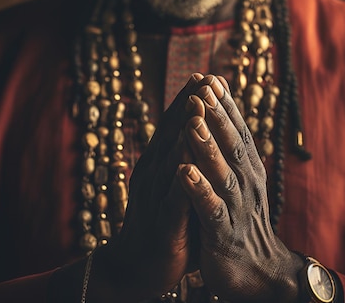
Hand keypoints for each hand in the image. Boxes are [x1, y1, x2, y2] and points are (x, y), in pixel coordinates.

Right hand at [93, 73, 204, 301]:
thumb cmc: (165, 224)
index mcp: (159, 166)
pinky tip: (188, 165)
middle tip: (203, 77)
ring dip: (183, 134)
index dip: (188, 102)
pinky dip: (181, 180)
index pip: (174, 128)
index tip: (205, 76)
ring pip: (171, 161)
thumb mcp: (175, 188)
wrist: (137, 268)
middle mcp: (153, 176)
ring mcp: (155, 199)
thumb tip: (207, 137)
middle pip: (170, 136)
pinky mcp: (163, 225)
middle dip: (187, 106)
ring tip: (196, 107)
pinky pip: (173, 200)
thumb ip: (188, 164)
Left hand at [178, 76, 304, 301]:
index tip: (211, 77)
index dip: (225, 106)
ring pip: (222, 173)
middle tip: (204, 87)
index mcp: (247, 171)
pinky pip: (210, 209)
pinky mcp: (223, 234)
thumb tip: (222, 119)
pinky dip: (199, 189)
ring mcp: (236, 209)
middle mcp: (246, 184)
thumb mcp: (239, 183)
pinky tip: (184, 172)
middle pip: (232, 145)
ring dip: (207, 146)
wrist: (256, 272)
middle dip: (217, 115)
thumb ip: (231, 154)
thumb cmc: (240, 221)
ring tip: (193, 122)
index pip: (238, 132)